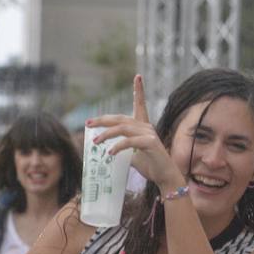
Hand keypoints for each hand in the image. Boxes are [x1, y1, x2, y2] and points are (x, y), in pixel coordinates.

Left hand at [87, 75, 184, 190]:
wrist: (166, 177)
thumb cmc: (151, 166)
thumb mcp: (132, 156)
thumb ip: (122, 149)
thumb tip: (105, 150)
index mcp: (143, 127)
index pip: (140, 104)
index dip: (139, 90)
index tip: (138, 76)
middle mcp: (147, 127)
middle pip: (121, 118)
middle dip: (102, 119)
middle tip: (87, 123)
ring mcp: (150, 134)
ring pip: (122, 128)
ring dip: (106, 134)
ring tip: (95, 141)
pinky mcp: (151, 143)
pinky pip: (130, 141)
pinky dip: (117, 146)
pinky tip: (110, 153)